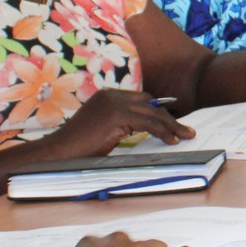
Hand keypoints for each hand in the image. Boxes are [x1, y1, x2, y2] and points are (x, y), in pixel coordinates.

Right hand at [46, 88, 194, 158]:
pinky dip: (163, 132)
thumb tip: (148, 130)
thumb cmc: (79, 147)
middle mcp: (112, 95)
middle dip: (170, 118)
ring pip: (152, 113)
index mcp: (108, 95)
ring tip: (185, 136)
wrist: (59, 152)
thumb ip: (123, 124)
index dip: (160, 111)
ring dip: (172, 126)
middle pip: (150, 104)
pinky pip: (148, 123)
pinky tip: (171, 140)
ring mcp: (114, 103)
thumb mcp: (105, 130)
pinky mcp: (116, 115)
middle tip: (187, 131)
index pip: (143, 100)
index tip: (175, 123)